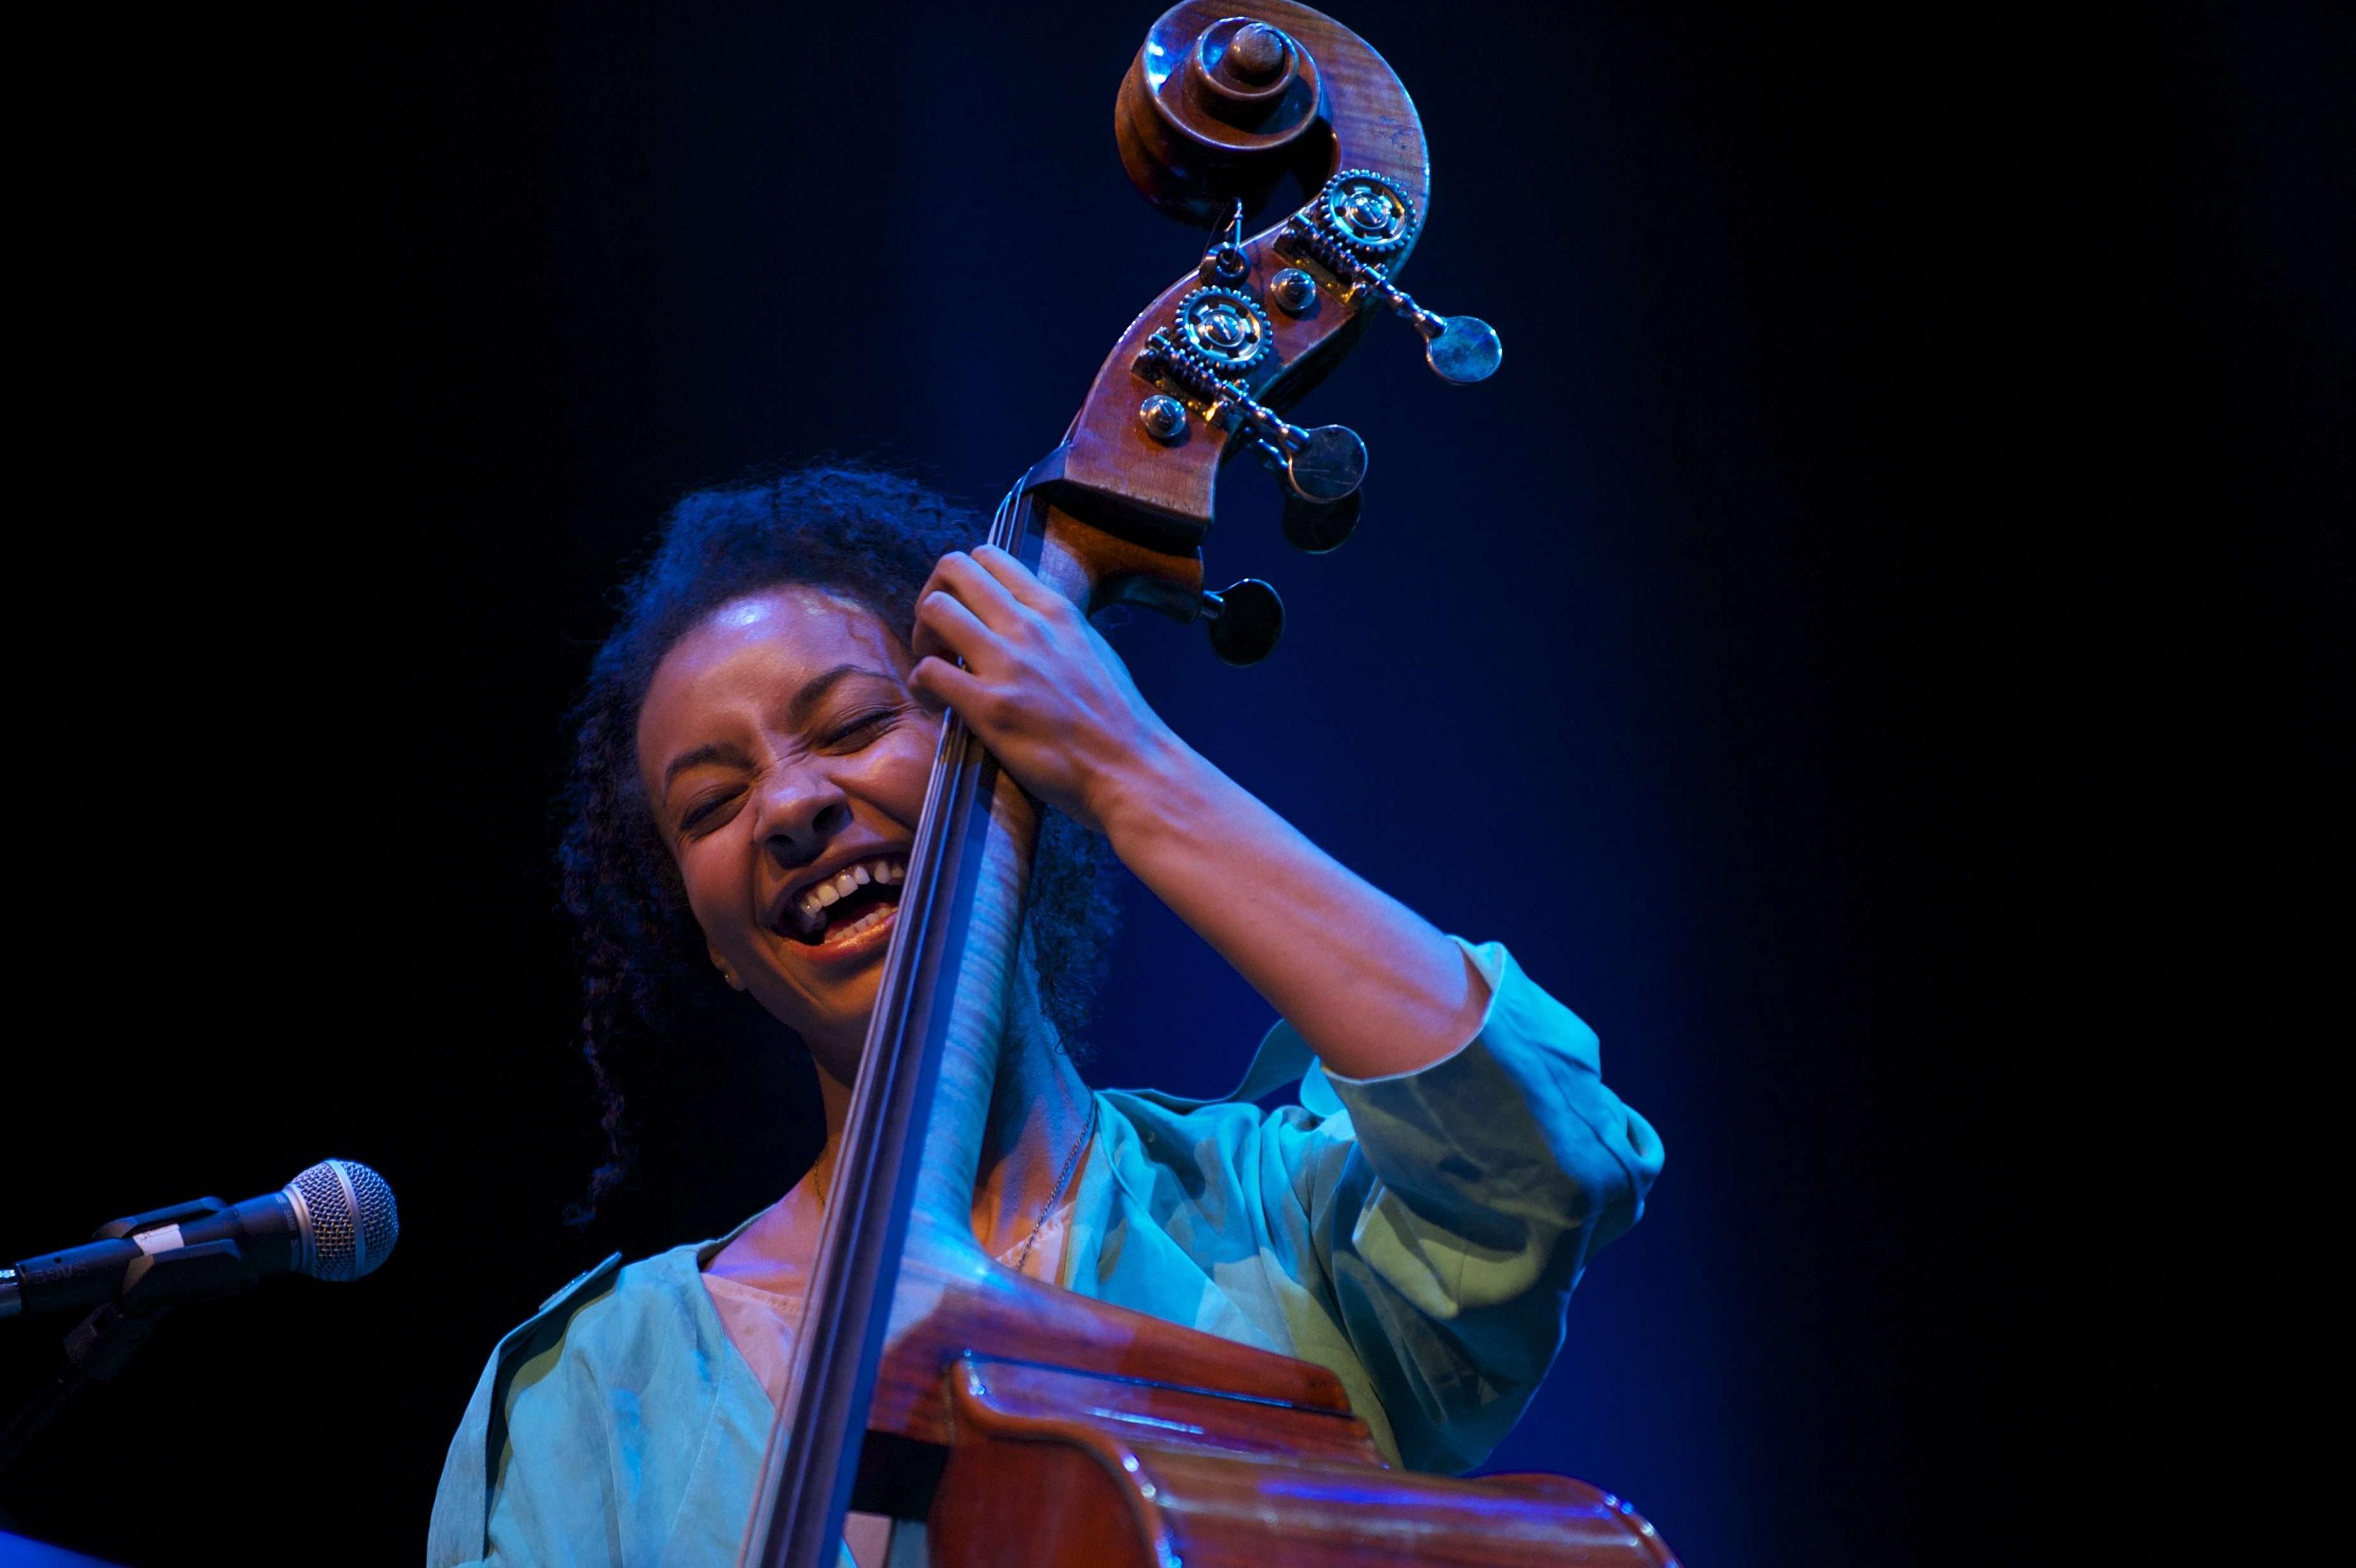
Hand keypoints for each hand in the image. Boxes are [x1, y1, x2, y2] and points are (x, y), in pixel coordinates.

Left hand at [907, 545, 1176, 835]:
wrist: (1131, 769)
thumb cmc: (1115, 720)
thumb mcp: (1093, 649)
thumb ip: (1057, 628)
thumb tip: (1026, 618)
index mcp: (1056, 610)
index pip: (990, 557)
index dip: (964, 581)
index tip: (966, 613)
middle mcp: (1030, 626)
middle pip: (954, 569)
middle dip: (934, 595)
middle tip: (939, 636)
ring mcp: (1009, 665)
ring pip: (935, 609)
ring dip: (923, 637)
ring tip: (937, 667)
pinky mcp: (990, 707)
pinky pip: (929, 672)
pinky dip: (922, 685)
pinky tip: (937, 703)